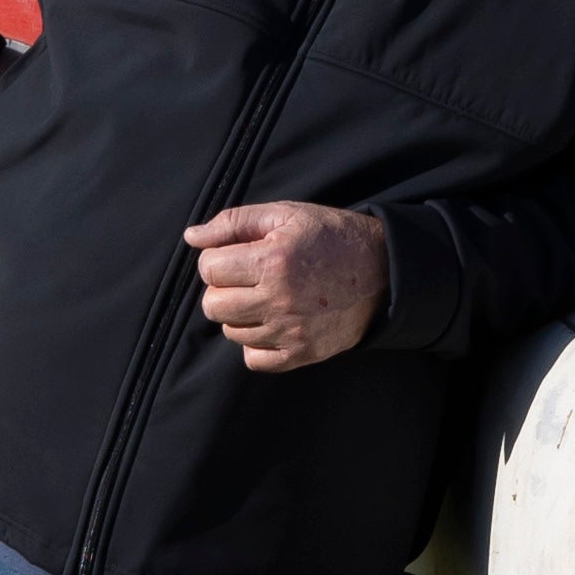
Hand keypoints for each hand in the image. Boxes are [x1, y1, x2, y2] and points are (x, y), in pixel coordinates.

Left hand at [185, 200, 386, 371]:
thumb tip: (192, 237)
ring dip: (239, 314)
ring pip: (231, 331)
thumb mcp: (286, 214)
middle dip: (222, 288)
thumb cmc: (330, 236)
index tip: (235, 255)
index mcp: (273, 261)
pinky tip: (271, 322)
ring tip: (265, 297)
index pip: (209, 269)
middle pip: (213, 305)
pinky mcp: (302, 354)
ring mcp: (290, 331)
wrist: (383, 271)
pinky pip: (253, 359)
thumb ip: (235, 222)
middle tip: (246, 277)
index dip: (216, 259)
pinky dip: (255, 343)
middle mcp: (279, 300)